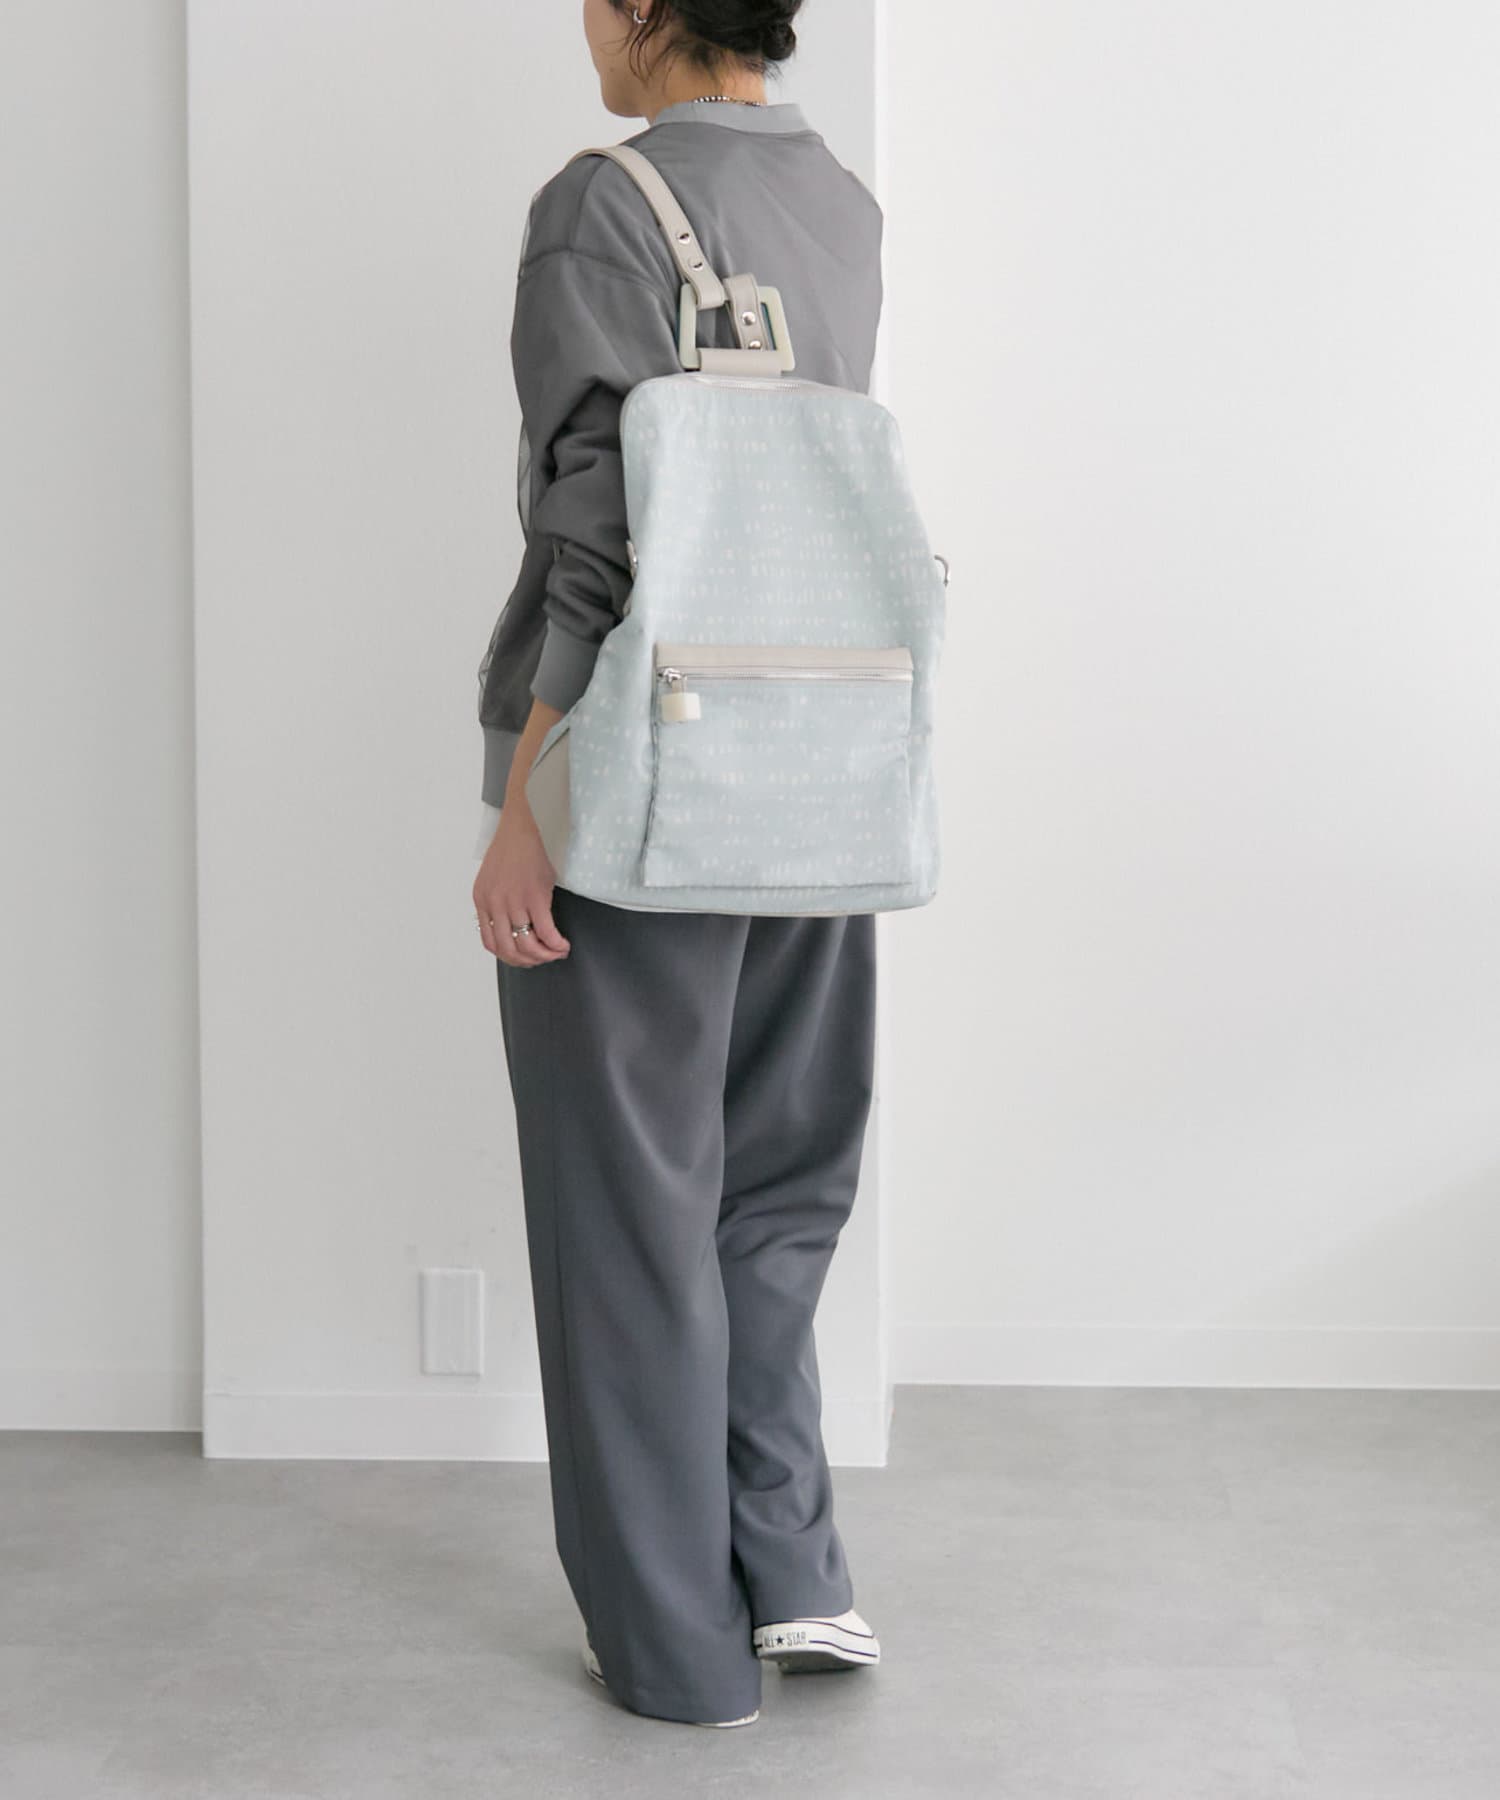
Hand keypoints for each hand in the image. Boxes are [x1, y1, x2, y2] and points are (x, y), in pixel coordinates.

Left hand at [473, 791, 571, 966]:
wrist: (523, 822)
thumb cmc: (513, 846)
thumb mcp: (494, 877)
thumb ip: (498, 901)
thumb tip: (515, 926)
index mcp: (482, 900)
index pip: (490, 943)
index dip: (509, 956)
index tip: (525, 957)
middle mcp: (494, 904)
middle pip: (508, 950)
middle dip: (529, 961)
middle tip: (544, 958)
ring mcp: (514, 901)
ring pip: (527, 945)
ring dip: (545, 955)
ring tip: (557, 952)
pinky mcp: (535, 896)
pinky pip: (546, 932)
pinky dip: (556, 944)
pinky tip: (564, 945)